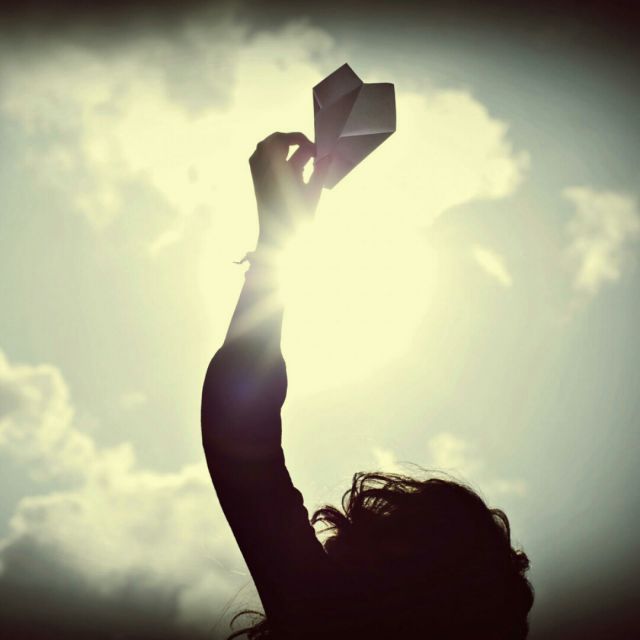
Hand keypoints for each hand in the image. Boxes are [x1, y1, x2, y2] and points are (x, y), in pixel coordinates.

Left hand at [250, 132, 326, 249]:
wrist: (276, 239)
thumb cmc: (296, 220)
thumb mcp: (313, 195)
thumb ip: (320, 172)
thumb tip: (329, 155)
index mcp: (281, 170)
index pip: (294, 144)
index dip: (307, 143)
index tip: (318, 152)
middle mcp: (266, 168)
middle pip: (276, 139)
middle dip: (294, 139)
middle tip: (308, 149)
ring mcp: (258, 173)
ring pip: (265, 146)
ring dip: (281, 144)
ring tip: (297, 153)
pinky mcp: (256, 179)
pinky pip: (259, 157)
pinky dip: (271, 153)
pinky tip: (285, 162)